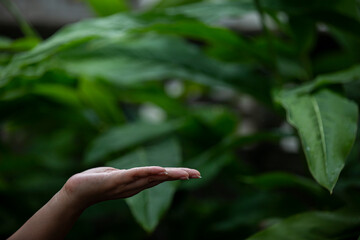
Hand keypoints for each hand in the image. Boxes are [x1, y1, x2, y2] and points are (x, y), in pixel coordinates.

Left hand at [62, 166, 200, 208]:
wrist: (76, 191)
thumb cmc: (95, 181)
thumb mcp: (116, 175)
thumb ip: (129, 173)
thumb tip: (137, 172)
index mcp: (136, 183)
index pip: (160, 177)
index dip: (177, 175)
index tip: (193, 173)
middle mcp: (134, 186)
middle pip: (161, 179)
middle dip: (180, 176)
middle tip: (197, 174)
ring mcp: (126, 184)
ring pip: (152, 177)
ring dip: (170, 174)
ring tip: (186, 173)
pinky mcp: (116, 179)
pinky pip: (134, 175)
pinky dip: (148, 172)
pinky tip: (160, 170)